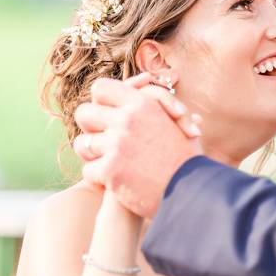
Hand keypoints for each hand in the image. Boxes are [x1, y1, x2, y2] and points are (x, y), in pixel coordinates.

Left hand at [73, 74, 202, 217]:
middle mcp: (127, 119)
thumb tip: (144, 83)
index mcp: (142, 103)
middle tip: (100, 143)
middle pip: (84, 113)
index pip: (101, 88)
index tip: (105, 115)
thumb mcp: (176, 123)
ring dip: (92, 156)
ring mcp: (117, 144)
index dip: (99, 101)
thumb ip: (156, 105)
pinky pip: (88, 171)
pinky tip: (111, 186)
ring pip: (82, 144)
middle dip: (89, 129)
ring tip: (107, 166)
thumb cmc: (187, 159)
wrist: (192, 191)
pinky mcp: (111, 169)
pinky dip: (98, 181)